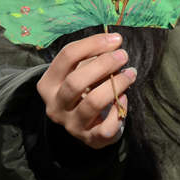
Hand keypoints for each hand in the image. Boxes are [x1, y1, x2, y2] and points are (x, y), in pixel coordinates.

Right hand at [36, 32, 136, 148]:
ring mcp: (71, 125)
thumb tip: (115, 42)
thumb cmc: (86, 89)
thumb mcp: (82, 71)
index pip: (67, 56)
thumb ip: (94, 56)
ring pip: (92, 102)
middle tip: (123, 55)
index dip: (93, 44)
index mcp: (48, 84)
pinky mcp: (90, 139)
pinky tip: (124, 98)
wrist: (87, 124)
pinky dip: (119, 110)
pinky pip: (106, 127)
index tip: (115, 39)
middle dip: (104, 64)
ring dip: (116, 84)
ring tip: (131, 73)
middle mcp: (55, 106)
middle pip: (76, 81)